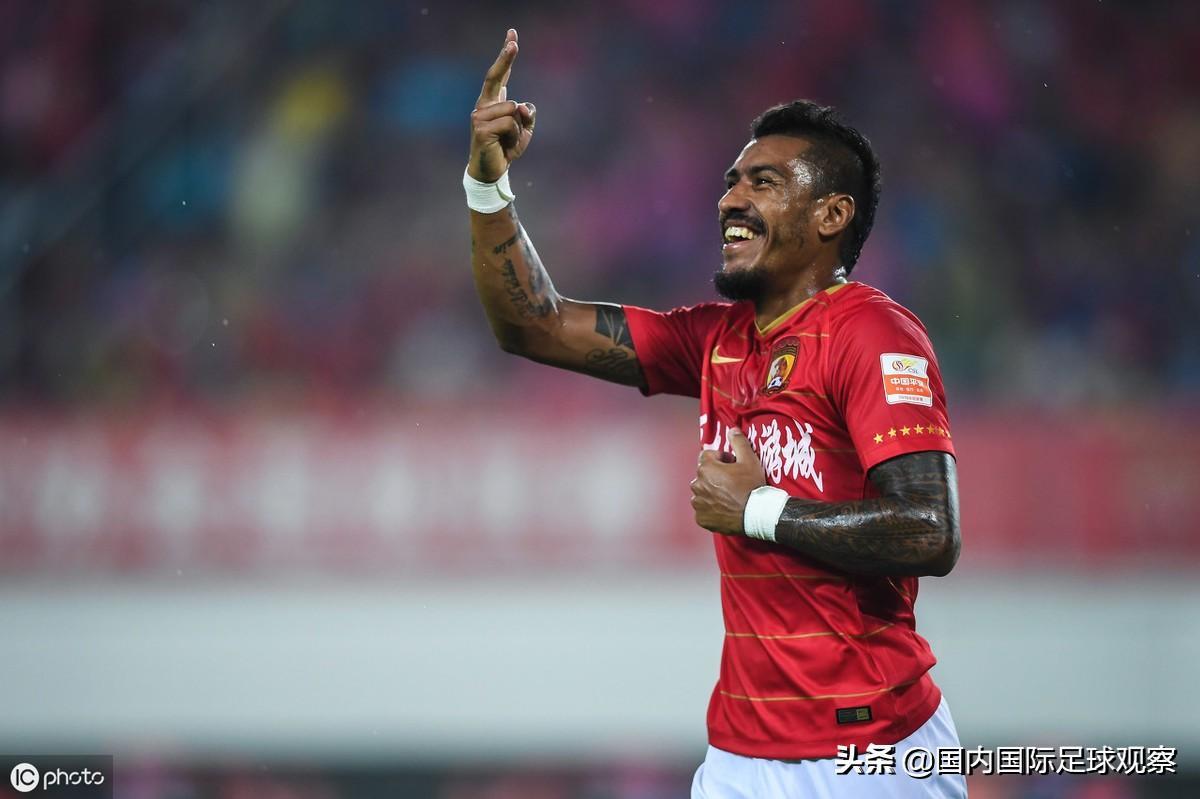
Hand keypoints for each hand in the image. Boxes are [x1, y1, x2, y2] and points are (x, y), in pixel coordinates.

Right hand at [468, 29, 536, 181]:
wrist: (491, 171)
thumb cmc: (506, 148)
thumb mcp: (524, 131)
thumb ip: (527, 115)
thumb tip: (521, 104)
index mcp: (493, 102)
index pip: (500, 75)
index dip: (505, 55)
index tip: (512, 33)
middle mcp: (483, 105)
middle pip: (496, 77)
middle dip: (505, 58)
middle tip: (514, 40)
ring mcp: (479, 116)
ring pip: (512, 109)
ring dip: (518, 128)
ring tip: (508, 141)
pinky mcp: (480, 128)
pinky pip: (509, 123)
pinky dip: (514, 136)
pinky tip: (504, 146)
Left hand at [690, 429, 767, 534]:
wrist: (756, 515)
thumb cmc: (752, 486)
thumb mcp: (749, 460)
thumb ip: (738, 442)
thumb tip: (732, 430)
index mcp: (706, 468)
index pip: (707, 456)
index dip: (720, 458)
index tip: (732, 465)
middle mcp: (697, 485)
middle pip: (704, 474)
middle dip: (715, 475)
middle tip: (732, 481)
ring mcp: (698, 503)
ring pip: (702, 492)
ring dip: (711, 491)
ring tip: (729, 496)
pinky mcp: (701, 518)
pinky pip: (703, 510)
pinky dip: (711, 508)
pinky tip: (725, 508)